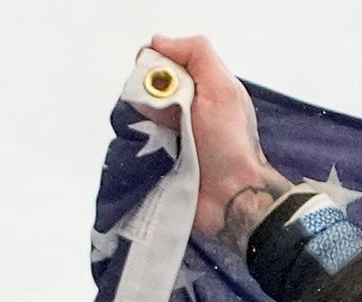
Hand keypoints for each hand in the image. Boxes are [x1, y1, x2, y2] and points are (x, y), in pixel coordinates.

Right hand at [140, 34, 292, 247]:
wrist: (231, 198)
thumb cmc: (231, 145)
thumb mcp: (222, 89)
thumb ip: (197, 54)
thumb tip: (158, 42)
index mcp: (198, 91)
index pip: (157, 66)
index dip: (153, 70)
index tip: (161, 85)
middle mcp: (180, 112)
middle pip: (141, 89)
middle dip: (145, 98)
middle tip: (169, 118)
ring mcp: (165, 138)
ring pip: (132, 116)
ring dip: (139, 123)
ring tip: (160, 139)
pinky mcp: (154, 162)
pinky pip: (130, 145)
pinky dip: (132, 145)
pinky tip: (146, 152)